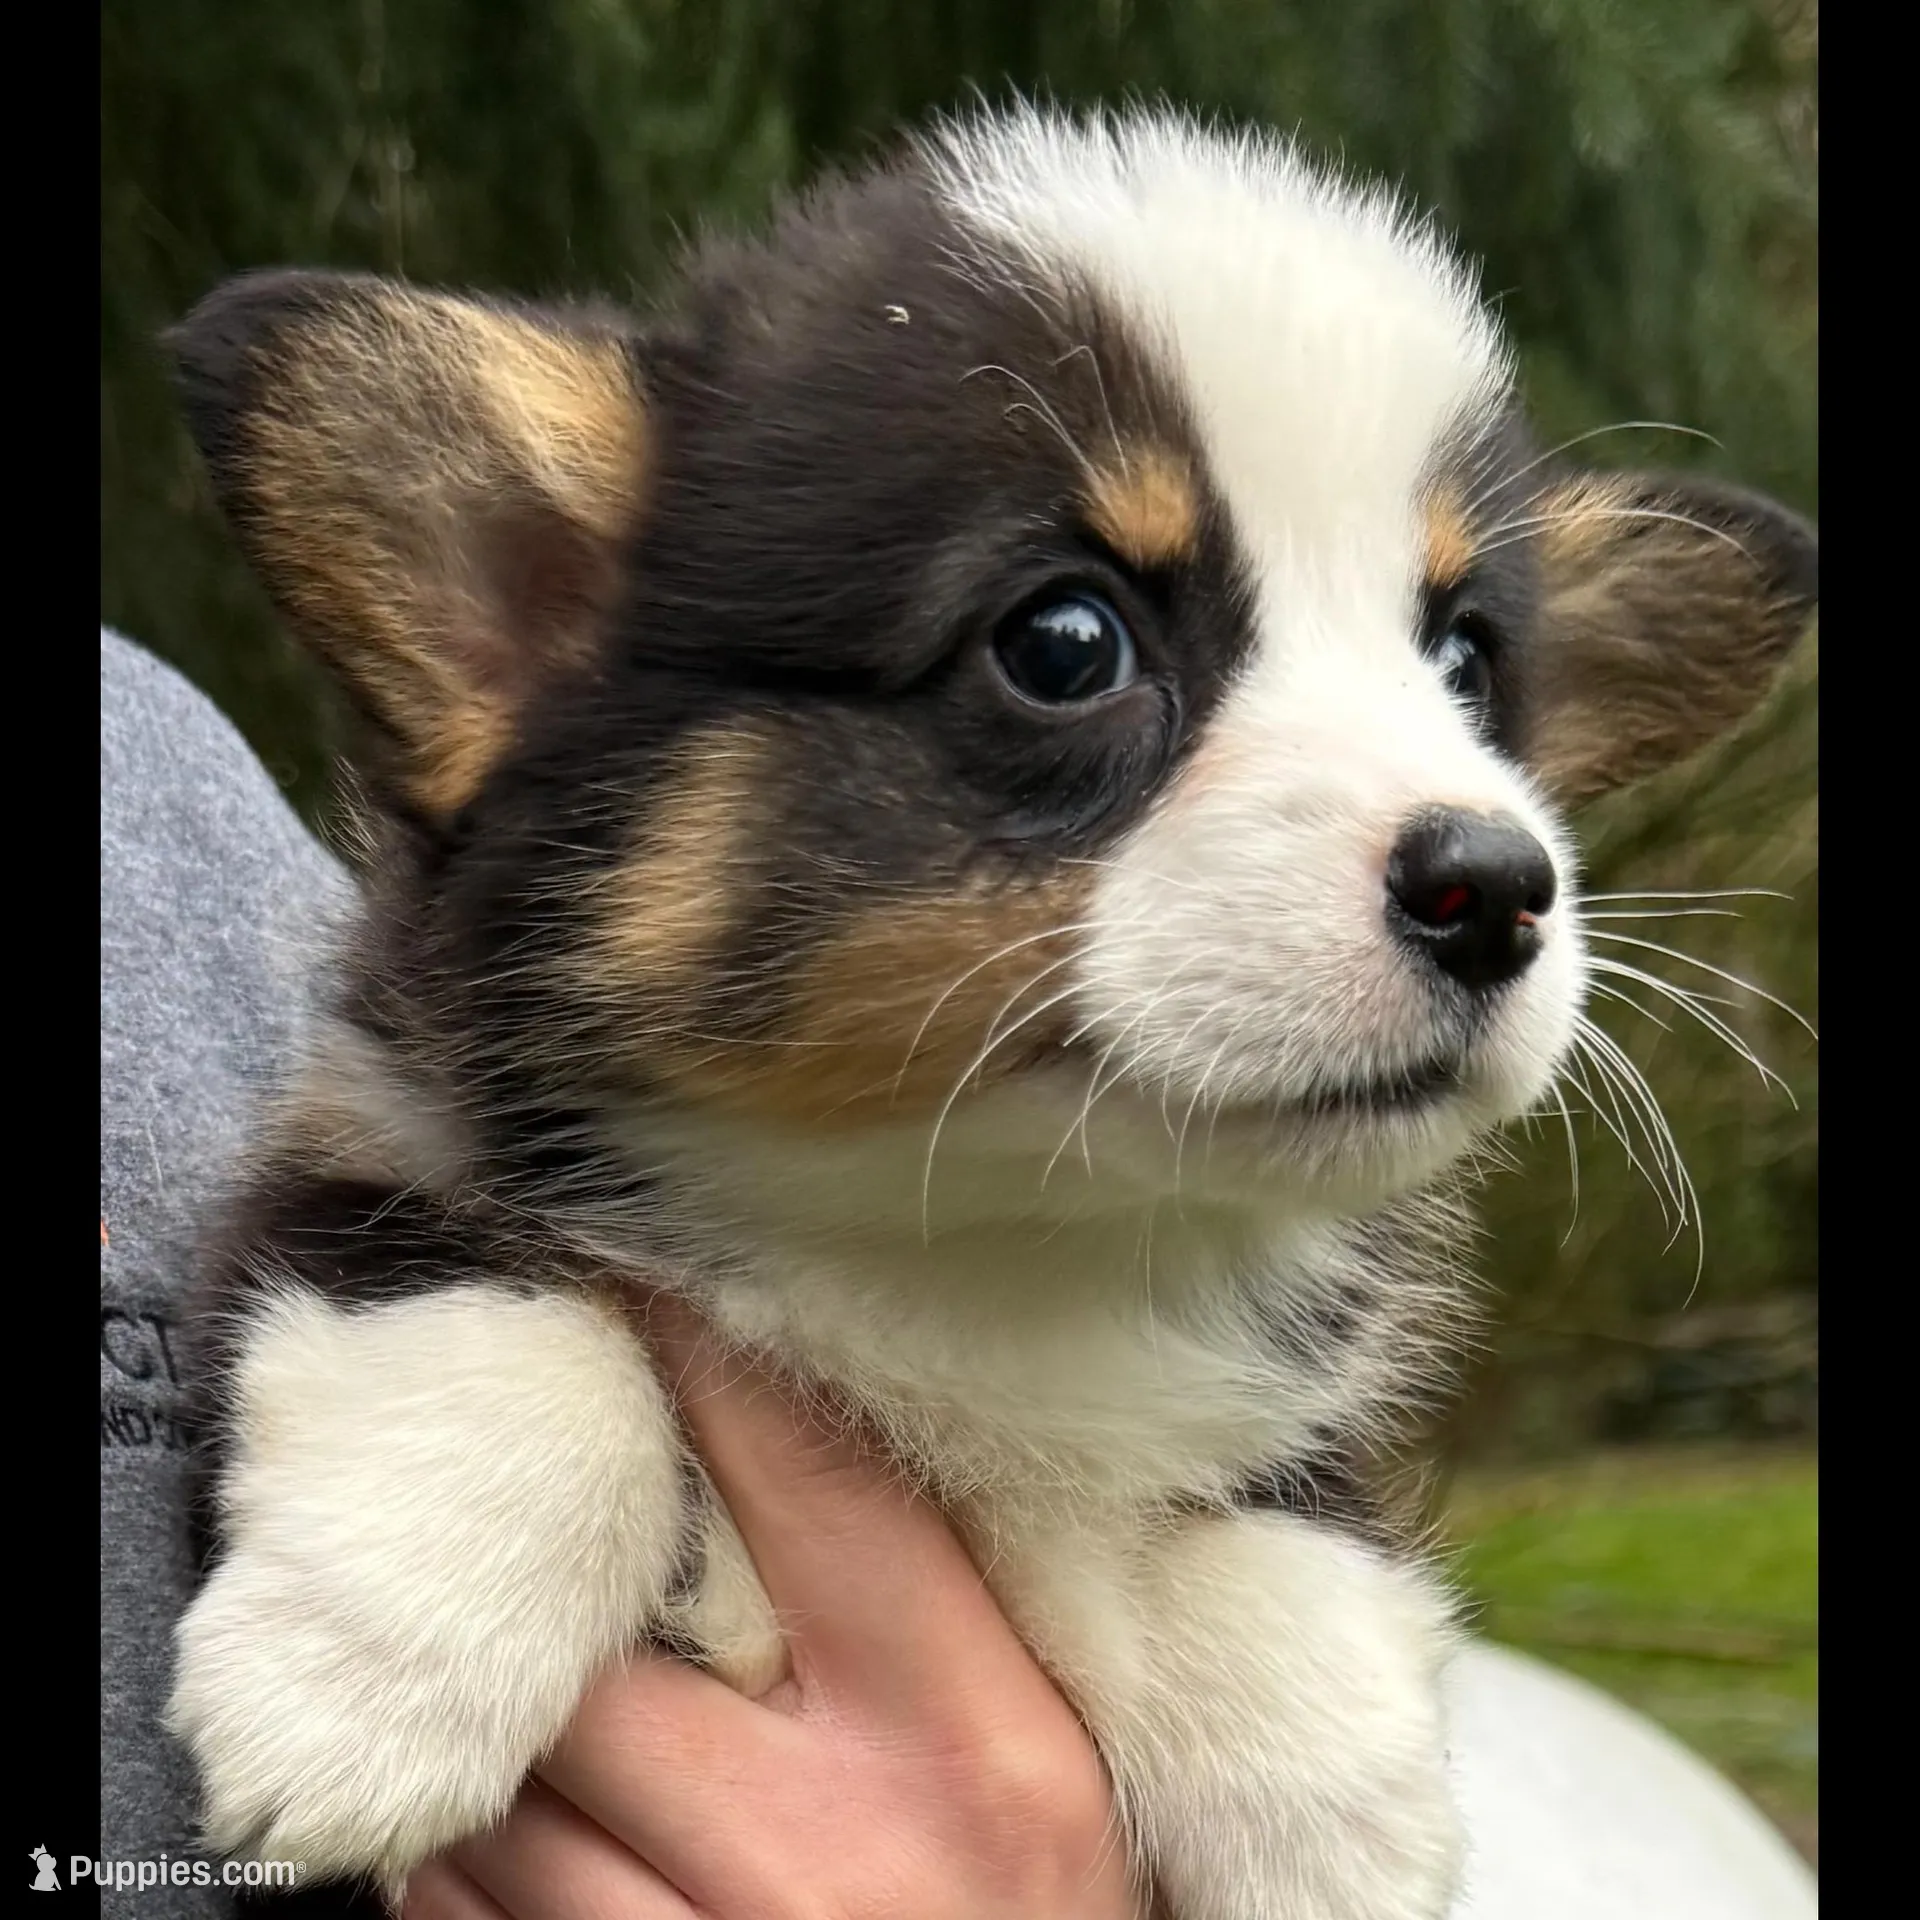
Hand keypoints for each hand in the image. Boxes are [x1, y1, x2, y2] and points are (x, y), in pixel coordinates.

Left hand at [404, 1296, 1141, 1918]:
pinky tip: (541, 1861)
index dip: (715, 1367)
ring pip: (501, 1808)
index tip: (638, 1279)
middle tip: (545, 1569)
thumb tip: (779, 1464)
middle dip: (551, 1627)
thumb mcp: (1037, 1765)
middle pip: (593, 1668)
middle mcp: (834, 1850)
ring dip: (500, 1763)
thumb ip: (925, 1629)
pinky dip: (463, 1879)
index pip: (820, 1494)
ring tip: (553, 1741)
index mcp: (973, 1741)